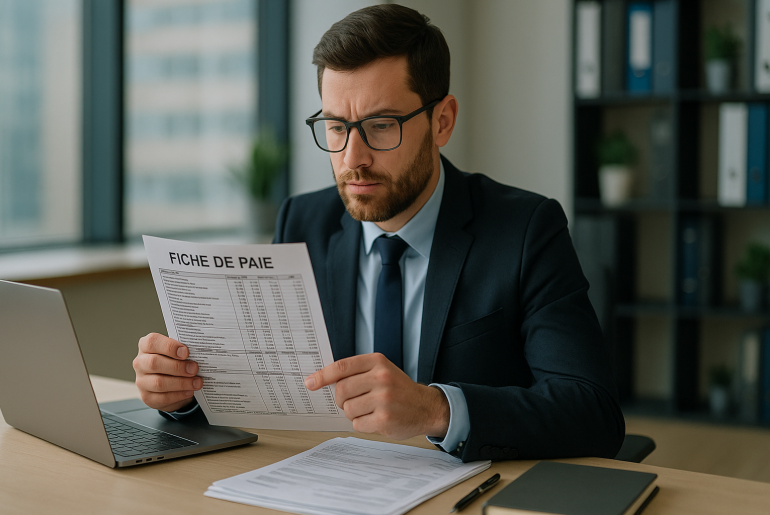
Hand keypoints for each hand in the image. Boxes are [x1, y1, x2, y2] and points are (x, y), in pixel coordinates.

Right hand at [133, 333, 200, 411]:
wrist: (170, 383)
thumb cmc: (175, 361)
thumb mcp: (177, 352)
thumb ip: (183, 350)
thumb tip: (199, 352)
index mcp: (146, 346)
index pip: (152, 342)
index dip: (169, 346)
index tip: (186, 352)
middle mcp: (140, 363)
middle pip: (154, 363)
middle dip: (178, 367)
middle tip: (194, 369)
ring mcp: (141, 381)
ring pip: (159, 383)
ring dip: (181, 383)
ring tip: (197, 382)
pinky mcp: (147, 397)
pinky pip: (163, 397)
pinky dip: (179, 395)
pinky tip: (190, 391)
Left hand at [304, 353, 449, 439]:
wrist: (426, 407)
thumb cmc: (399, 389)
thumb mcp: (382, 370)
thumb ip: (356, 372)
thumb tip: (322, 380)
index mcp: (378, 362)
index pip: (342, 367)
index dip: (322, 376)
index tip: (310, 382)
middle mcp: (382, 378)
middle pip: (341, 390)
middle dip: (341, 399)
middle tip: (350, 401)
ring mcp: (384, 400)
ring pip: (348, 409)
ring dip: (353, 413)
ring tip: (368, 410)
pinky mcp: (385, 420)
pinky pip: (357, 424)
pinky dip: (362, 424)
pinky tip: (376, 419)